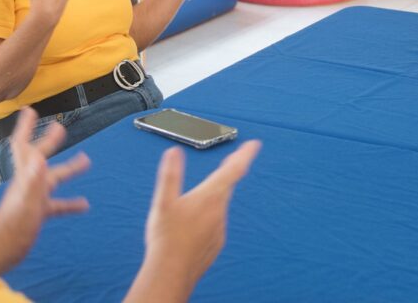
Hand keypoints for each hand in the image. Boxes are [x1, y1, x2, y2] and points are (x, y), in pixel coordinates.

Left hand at [0, 107, 90, 268]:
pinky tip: (84, 205)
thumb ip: (32, 179)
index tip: (30, 110)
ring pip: (54, 178)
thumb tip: (39, 156)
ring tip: (86, 160)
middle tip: (61, 127)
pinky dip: (70, 202)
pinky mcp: (38, 213)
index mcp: (26, 176)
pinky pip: (57, 204)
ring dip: (69, 168)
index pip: (24, 146)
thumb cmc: (13, 227)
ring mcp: (33, 198)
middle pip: (40, 156)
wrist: (3, 251)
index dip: (26, 128)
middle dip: (50, 142)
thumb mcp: (26, 200)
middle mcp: (29, 183)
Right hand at [133, 141, 261, 299]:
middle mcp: (219, 211)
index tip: (254, 145)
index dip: (244, 155)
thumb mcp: (163, 201)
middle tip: (233, 159)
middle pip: (228, 185)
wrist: (171, 273)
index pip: (233, 170)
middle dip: (230, 171)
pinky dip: (208, 218)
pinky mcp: (215, 244)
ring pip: (220, 206)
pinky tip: (194, 224)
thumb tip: (174, 152)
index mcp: (209, 196)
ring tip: (202, 195)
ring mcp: (219, 229)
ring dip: (214, 197)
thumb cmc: (166, 238)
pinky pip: (215, 224)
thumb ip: (170, 174)